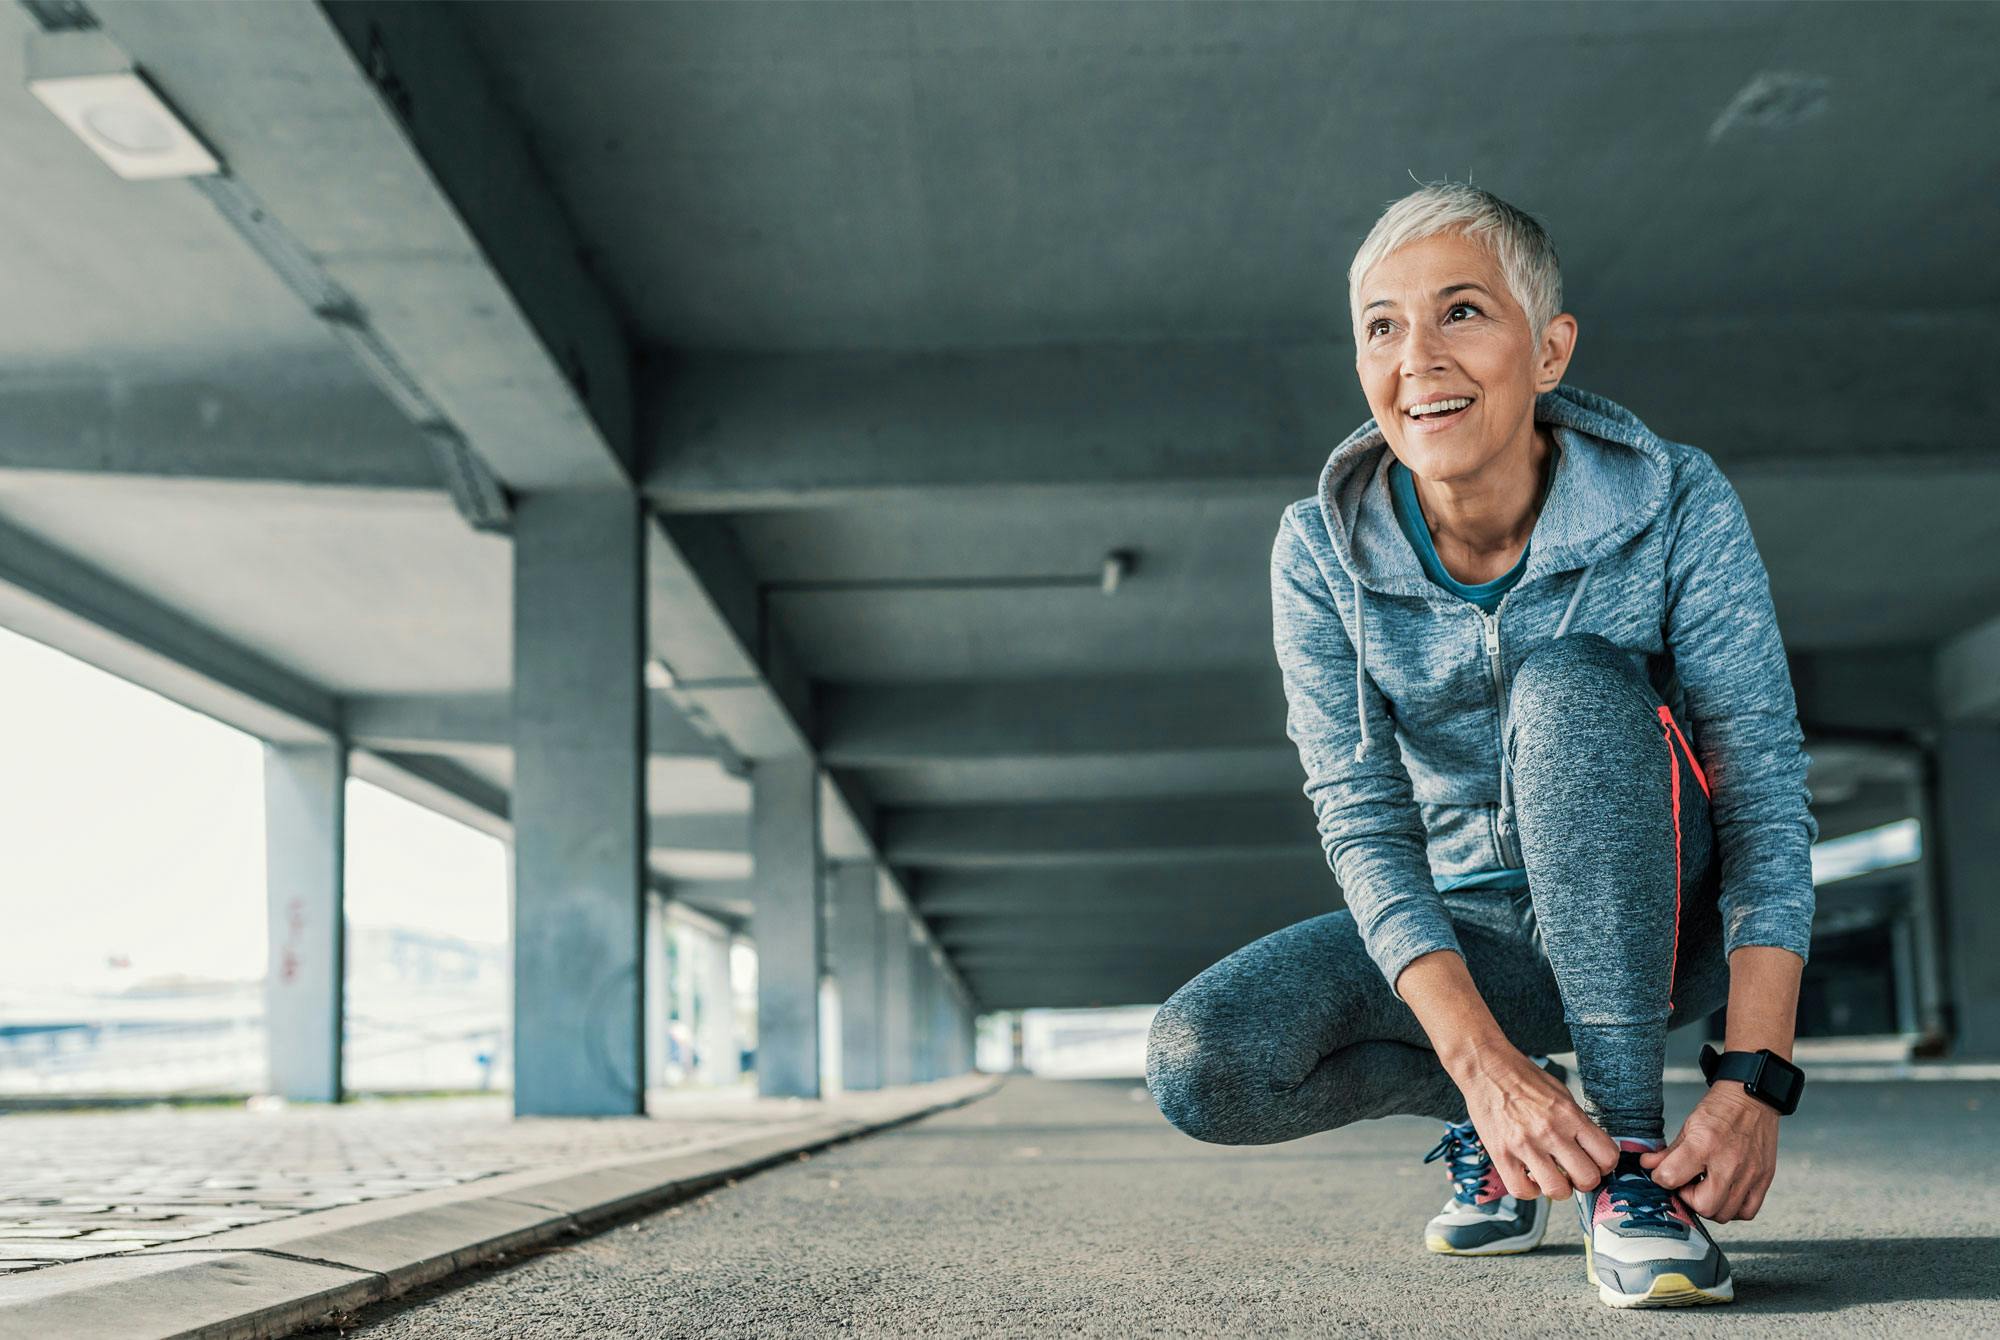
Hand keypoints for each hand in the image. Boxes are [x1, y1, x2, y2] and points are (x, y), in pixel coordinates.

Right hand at [1458, 1048, 1618, 1200]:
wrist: (1487, 1069)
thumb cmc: (1523, 1078)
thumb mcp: (1562, 1094)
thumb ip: (1578, 1122)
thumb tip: (1591, 1148)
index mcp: (1570, 1115)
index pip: (1607, 1156)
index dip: (1604, 1165)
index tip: (1594, 1163)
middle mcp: (1551, 1131)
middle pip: (1587, 1179)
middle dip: (1584, 1181)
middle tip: (1574, 1174)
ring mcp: (1525, 1145)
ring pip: (1557, 1190)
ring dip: (1558, 1189)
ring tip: (1551, 1177)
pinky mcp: (1501, 1154)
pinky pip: (1522, 1190)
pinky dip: (1529, 1191)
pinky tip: (1529, 1178)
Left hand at [1640, 1083, 1778, 1221]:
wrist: (1752, 1099)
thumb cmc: (1721, 1110)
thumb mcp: (1688, 1125)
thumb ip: (1668, 1151)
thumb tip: (1649, 1166)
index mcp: (1704, 1145)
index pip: (1671, 1177)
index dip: (1661, 1178)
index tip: (1663, 1174)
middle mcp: (1729, 1163)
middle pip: (1704, 1206)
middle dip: (1689, 1199)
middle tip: (1687, 1184)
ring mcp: (1750, 1174)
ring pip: (1725, 1213)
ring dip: (1710, 1205)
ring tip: (1706, 1187)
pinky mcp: (1764, 1179)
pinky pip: (1748, 1211)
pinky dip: (1734, 1208)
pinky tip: (1725, 1193)